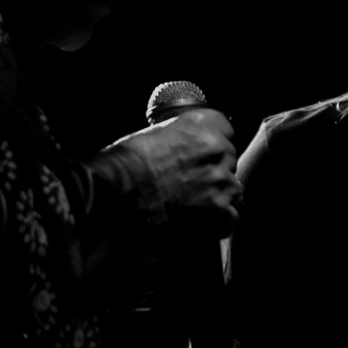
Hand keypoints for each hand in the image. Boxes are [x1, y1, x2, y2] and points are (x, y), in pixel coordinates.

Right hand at [114, 108, 240, 237]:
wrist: (115, 196)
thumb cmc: (126, 166)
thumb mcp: (154, 136)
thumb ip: (179, 138)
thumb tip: (184, 147)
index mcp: (201, 124)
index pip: (225, 130)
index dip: (212, 145)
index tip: (202, 155)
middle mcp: (215, 149)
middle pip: (228, 160)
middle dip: (213, 171)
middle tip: (189, 184)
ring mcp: (219, 180)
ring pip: (232, 188)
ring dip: (217, 196)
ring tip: (191, 206)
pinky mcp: (218, 210)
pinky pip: (230, 216)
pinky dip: (216, 223)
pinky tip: (195, 223)